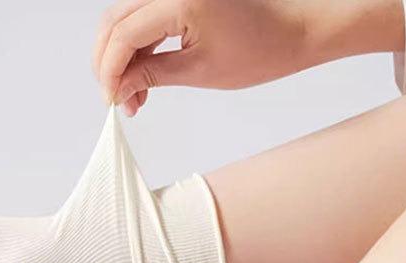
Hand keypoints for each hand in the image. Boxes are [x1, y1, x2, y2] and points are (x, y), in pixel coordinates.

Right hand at [93, 0, 405, 115]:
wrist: (297, 28)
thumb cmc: (261, 50)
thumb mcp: (200, 71)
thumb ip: (151, 76)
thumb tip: (118, 89)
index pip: (122, 34)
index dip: (110, 71)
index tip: (111, 101)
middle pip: (114, 20)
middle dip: (108, 64)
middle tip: (118, 99)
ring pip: (124, 19)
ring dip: (120, 58)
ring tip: (135, 96)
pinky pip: (143, 17)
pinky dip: (137, 47)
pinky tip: (143, 76)